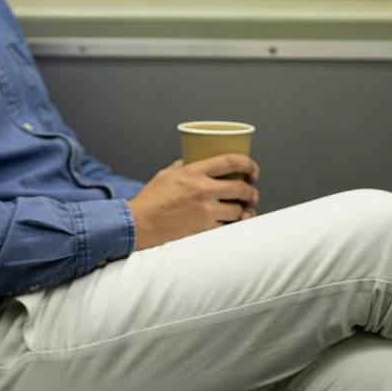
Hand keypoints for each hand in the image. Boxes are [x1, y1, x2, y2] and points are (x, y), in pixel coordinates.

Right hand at [127, 155, 259, 250]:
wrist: (139, 225)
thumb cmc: (150, 199)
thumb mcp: (165, 174)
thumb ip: (184, 165)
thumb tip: (196, 159)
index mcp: (194, 172)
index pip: (231, 162)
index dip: (249, 164)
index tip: (253, 171)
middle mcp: (203, 190)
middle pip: (241, 188)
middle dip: (251, 192)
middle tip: (251, 194)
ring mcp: (205, 212)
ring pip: (238, 211)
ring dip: (244, 211)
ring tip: (243, 212)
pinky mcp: (204, 230)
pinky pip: (228, 227)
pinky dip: (232, 226)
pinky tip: (232, 225)